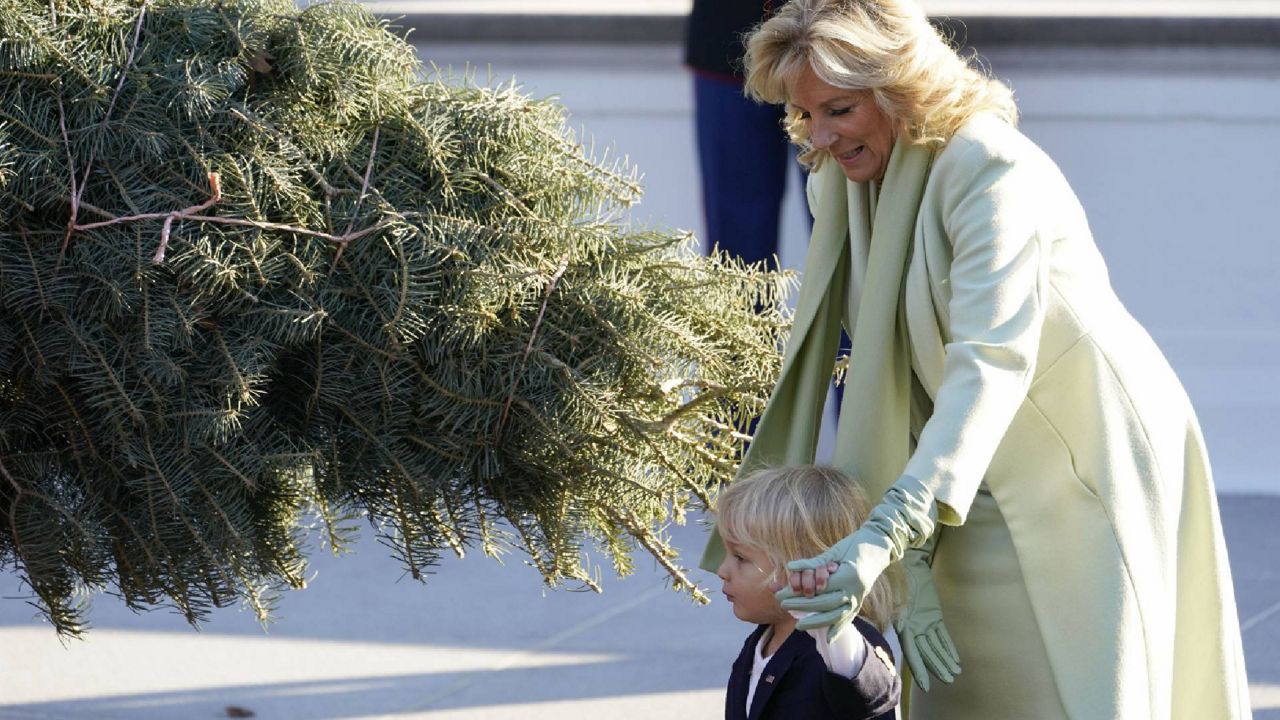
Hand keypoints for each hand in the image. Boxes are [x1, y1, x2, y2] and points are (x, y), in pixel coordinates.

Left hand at [775, 525, 892, 641]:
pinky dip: (839, 629)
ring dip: (817, 621)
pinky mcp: (860, 600)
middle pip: (825, 603)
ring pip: (836, 615)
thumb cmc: (854, 545)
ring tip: (799, 625)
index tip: (781, 593)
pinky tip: (829, 639)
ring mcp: (859, 597)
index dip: (798, 592)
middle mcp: (854, 589)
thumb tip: (790, 566)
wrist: (879, 547)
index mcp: (847, 575)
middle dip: (802, 605)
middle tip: (784, 604)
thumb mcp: (834, 551)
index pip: (818, 588)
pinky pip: (849, 618)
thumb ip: (814, 562)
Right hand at [894, 547, 960, 690]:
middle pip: (926, 652)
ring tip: (954, 675)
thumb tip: (902, 627)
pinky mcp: (934, 615)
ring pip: (936, 646)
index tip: (926, 686)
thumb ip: (896, 609)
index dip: (919, 669)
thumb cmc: (897, 574)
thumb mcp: (894, 590)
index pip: (911, 651)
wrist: (907, 559)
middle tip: (949, 682)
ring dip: (944, 660)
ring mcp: (924, 622)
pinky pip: (943, 635)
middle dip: (936, 667)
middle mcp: (912, 626)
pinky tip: (956, 660)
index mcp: (902, 623)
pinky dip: (949, 648)